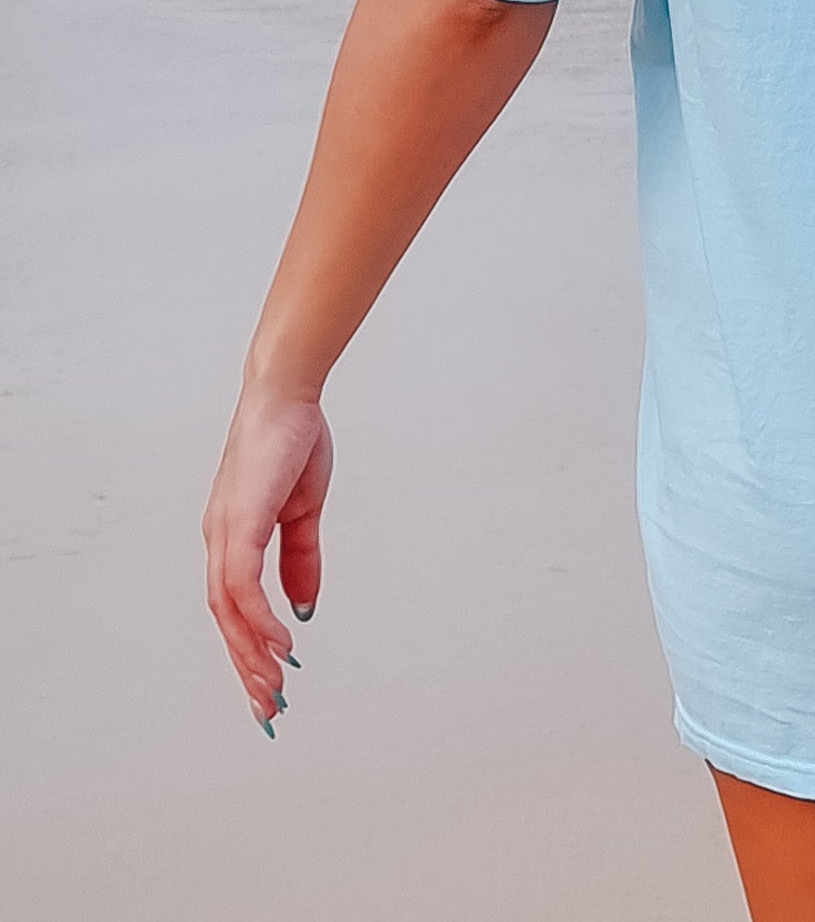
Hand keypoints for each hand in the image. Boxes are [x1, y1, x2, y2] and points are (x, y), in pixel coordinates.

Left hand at [203, 386, 331, 730]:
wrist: (287, 396)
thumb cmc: (293, 442)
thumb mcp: (304, 511)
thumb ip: (302, 559)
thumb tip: (304, 608)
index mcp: (234, 537)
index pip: (235, 607)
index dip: (250, 648)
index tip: (269, 683)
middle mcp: (220, 541)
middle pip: (226, 620)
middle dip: (247, 667)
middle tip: (268, 708)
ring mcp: (224, 533)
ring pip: (229, 611)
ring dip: (251, 653)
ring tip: (275, 686)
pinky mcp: (238, 523)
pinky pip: (242, 586)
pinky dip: (258, 619)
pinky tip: (281, 642)